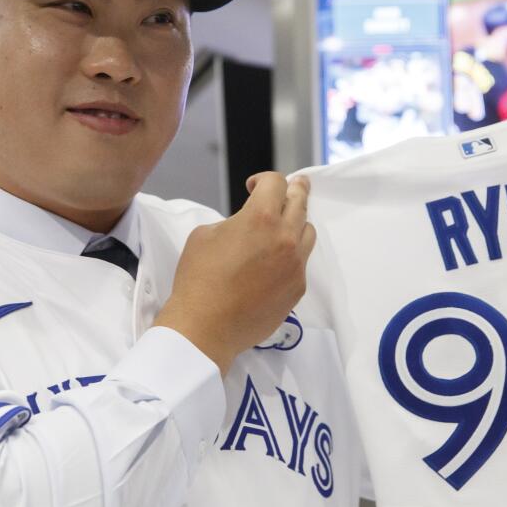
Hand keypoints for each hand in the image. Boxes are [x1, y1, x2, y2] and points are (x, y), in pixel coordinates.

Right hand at [154, 172, 315, 374]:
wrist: (206, 326)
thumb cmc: (198, 278)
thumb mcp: (204, 235)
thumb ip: (233, 222)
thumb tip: (246, 226)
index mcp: (261, 218)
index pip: (276, 183)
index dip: (264, 180)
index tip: (254, 187)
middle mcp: (285, 237)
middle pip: (300, 202)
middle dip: (294, 189)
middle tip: (294, 185)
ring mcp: (295, 264)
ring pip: (308, 231)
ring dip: (296, 223)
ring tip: (283, 227)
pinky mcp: (297, 288)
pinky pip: (301, 262)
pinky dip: (291, 255)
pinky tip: (274, 263)